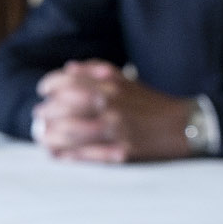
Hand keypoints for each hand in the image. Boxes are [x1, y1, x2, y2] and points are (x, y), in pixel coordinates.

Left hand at [31, 61, 193, 162]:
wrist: (183, 126)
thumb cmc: (151, 103)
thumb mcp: (127, 80)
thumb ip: (97, 71)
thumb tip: (69, 68)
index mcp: (110, 85)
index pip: (67, 81)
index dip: (49, 85)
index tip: (43, 90)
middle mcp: (110, 105)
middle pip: (63, 108)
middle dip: (45, 113)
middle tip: (39, 116)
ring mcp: (115, 130)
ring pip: (69, 133)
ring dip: (51, 136)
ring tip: (45, 138)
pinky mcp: (121, 152)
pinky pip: (85, 155)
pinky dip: (68, 155)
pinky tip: (59, 155)